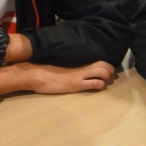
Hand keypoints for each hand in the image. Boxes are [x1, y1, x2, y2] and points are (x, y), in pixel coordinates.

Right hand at [0, 61, 115, 94]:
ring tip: (106, 80)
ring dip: (107, 77)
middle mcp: (80, 67)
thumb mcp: (59, 65)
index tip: (108, 68)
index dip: (106, 63)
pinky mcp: (75, 85)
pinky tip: (99, 86)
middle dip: (110, 70)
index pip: (97, 59)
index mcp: (76, 62)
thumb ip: (69, 65)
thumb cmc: (43, 69)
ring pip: (102, 73)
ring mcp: (79, 76)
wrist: (34, 73)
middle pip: (103, 64)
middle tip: (111, 75)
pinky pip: (93, 83)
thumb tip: (74, 67)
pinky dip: (100, 85)